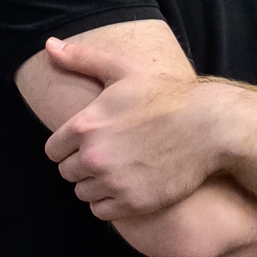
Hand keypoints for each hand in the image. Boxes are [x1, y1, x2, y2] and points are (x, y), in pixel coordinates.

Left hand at [42, 36, 221, 217]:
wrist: (208, 127)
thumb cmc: (165, 96)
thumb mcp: (122, 69)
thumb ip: (81, 59)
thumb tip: (49, 45)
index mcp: (84, 125)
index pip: (53, 150)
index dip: (68, 147)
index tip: (88, 142)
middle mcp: (93, 157)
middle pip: (67, 173)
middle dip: (82, 165)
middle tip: (107, 155)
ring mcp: (112, 182)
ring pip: (84, 193)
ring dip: (95, 185)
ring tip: (118, 170)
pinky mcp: (132, 203)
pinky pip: (102, 212)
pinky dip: (110, 203)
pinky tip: (127, 186)